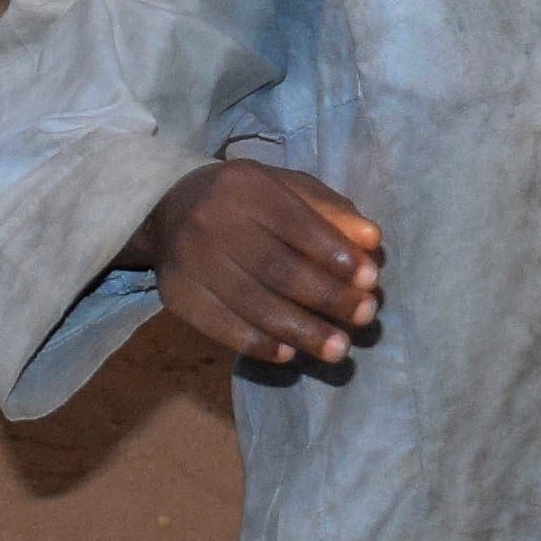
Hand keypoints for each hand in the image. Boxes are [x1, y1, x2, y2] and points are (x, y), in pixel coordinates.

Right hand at [148, 157, 384, 373]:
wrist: (168, 207)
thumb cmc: (245, 200)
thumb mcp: (287, 188)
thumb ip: (330, 211)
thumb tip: (372, 240)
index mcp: (246, 186)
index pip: (297, 224)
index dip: (335, 254)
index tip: (370, 280)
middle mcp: (212, 221)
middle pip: (277, 268)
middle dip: (327, 297)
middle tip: (365, 318)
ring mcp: (189, 261)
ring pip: (252, 304)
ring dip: (301, 331)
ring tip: (338, 349)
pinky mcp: (177, 295)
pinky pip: (221, 327)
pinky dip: (259, 344)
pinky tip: (289, 354)